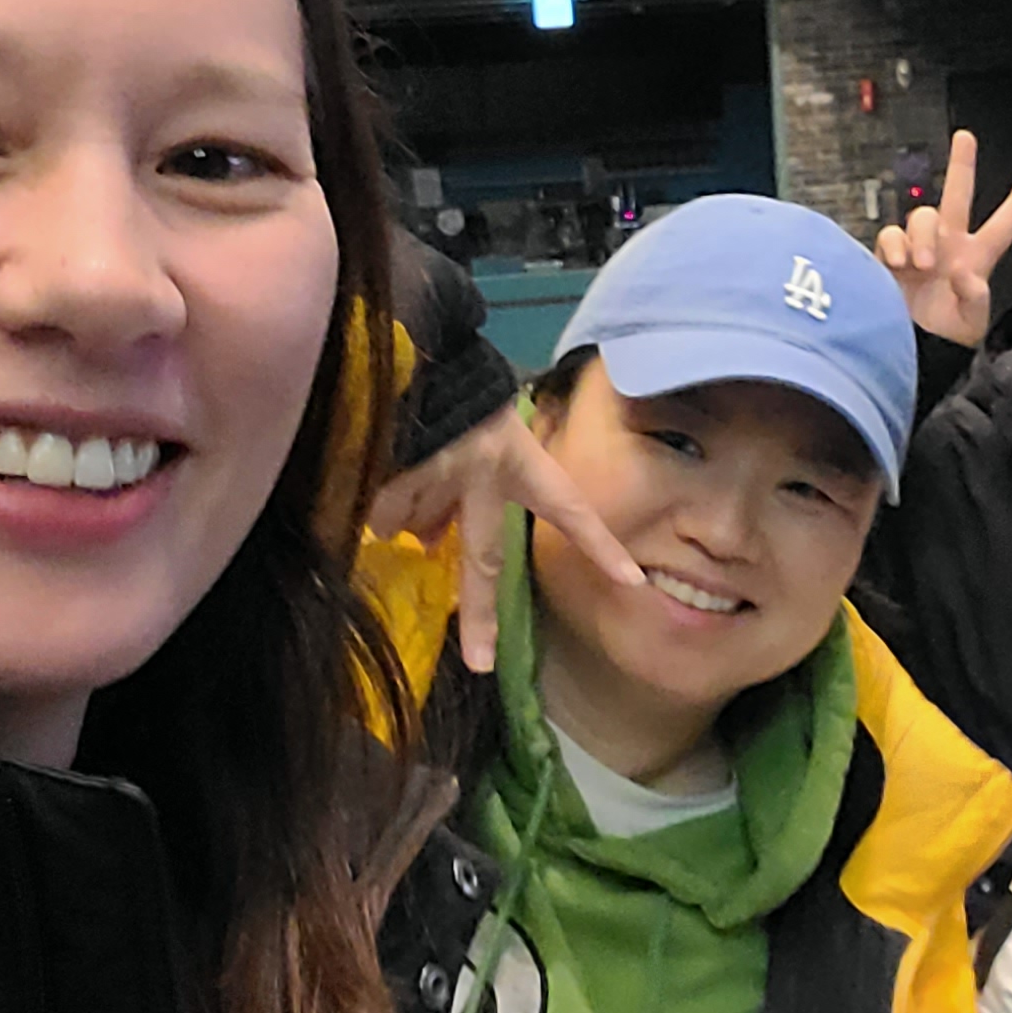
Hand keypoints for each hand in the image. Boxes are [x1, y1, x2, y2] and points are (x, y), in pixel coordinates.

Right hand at [367, 404, 644, 673]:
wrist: (411, 349)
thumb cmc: (458, 390)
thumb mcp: (485, 436)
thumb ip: (466, 490)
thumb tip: (430, 539)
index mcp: (520, 459)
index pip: (569, 508)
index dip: (598, 546)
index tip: (633, 582)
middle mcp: (486, 472)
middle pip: (483, 559)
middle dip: (480, 616)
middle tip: (480, 663)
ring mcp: (441, 474)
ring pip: (416, 524)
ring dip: (408, 510)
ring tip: (405, 472)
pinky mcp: (398, 473)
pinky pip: (384, 513)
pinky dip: (379, 503)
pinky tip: (378, 471)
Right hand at [872, 127, 1011, 348]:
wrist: (906, 350)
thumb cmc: (943, 340)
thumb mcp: (969, 325)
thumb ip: (974, 299)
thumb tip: (963, 274)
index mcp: (975, 259)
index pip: (1001, 228)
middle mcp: (948, 247)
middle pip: (957, 197)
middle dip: (961, 165)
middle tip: (966, 137)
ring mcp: (918, 249)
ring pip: (922, 216)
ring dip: (923, 235)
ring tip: (923, 264)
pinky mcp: (889, 257)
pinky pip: (892, 235)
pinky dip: (895, 246)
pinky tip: (900, 265)